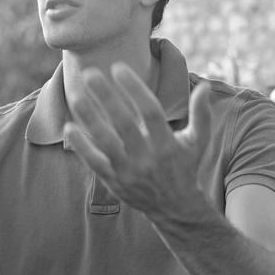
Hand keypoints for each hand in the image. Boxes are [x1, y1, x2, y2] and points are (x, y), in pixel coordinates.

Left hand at [64, 62, 211, 216]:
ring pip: (104, 141)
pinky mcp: (114, 182)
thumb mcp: (199, 141)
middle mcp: (147, 158)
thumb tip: (205, 85)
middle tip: (90, 73)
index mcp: (168, 144)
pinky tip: (69, 127)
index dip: (134, 88)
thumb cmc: (186, 166)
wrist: (175, 207)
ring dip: (88, 117)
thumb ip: (201, 113)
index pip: (150, 111)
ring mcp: (128, 171)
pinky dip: (81, 145)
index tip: (118, 67)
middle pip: (123, 123)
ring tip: (75, 94)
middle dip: (106, 96)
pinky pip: (94, 161)